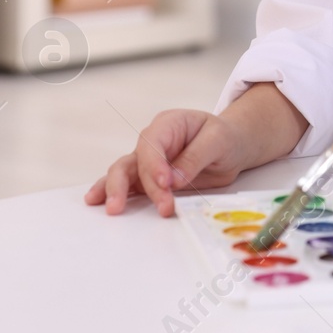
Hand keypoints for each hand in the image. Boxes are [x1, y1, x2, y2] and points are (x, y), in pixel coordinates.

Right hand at [84, 108, 253, 216]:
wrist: (231, 146)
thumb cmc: (225, 137)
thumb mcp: (219, 140)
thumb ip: (196, 156)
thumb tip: (175, 180)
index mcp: (169, 124)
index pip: (153, 143)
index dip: (155, 165)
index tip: (166, 183)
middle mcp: (153, 142)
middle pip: (134, 161)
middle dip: (137, 183)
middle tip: (151, 203)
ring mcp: (148, 161)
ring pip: (124, 174)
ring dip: (118, 191)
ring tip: (113, 209)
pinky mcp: (149, 179)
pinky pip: (129, 186)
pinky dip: (114, 194)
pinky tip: (100, 203)